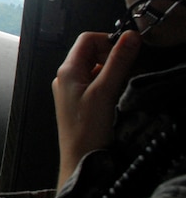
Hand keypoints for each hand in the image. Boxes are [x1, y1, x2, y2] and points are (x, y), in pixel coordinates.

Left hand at [52, 30, 140, 188]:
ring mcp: (72, 90)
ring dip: (112, 71)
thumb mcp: (105, 91)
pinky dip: (108, 84)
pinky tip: (115, 97)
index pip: (87, 39)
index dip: (108, 40)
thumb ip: (118, 62)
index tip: (127, 51)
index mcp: (67, 71)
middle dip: (112, 57)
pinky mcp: (79, 102)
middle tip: (127, 70)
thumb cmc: (86, 131)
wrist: (79, 160)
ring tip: (120, 87)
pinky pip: (95, 83)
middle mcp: (66, 78)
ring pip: (95, 69)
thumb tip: (130, 38)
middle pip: (91, 52)